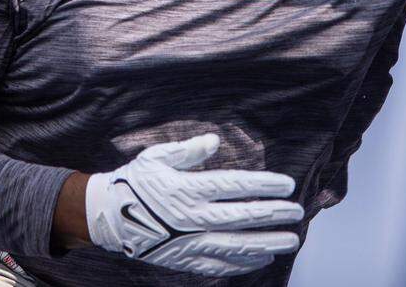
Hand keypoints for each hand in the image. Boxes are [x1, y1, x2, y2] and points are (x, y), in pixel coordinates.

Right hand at [85, 133, 302, 276]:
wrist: (108, 216)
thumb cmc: (136, 180)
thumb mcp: (157, 157)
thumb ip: (188, 150)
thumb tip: (215, 140)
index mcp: (188, 189)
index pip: (236, 186)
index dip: (264, 185)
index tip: (287, 184)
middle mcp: (192, 218)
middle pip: (242, 217)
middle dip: (274, 215)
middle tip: (297, 212)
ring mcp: (190, 242)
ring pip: (237, 246)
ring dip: (267, 244)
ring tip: (291, 240)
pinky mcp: (184, 260)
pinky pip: (219, 266)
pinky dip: (243, 264)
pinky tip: (262, 258)